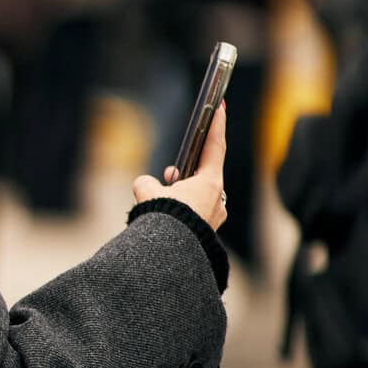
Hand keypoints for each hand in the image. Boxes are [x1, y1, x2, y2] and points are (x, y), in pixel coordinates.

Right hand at [132, 100, 227, 233]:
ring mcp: (213, 218)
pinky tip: (166, 219)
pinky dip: (181, 212)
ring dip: (181, 194)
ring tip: (160, 201)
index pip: (215, 146)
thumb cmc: (163, 223)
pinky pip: (195, 215)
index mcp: (209, 184)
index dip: (216, 124)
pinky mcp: (206, 234)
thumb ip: (146, 183)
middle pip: (204, 174)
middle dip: (186, 171)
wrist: (169, 260)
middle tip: (169, 174)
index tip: (220, 106)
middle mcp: (217, 200)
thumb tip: (147, 185)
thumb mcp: (147, 194)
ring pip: (198, 197)